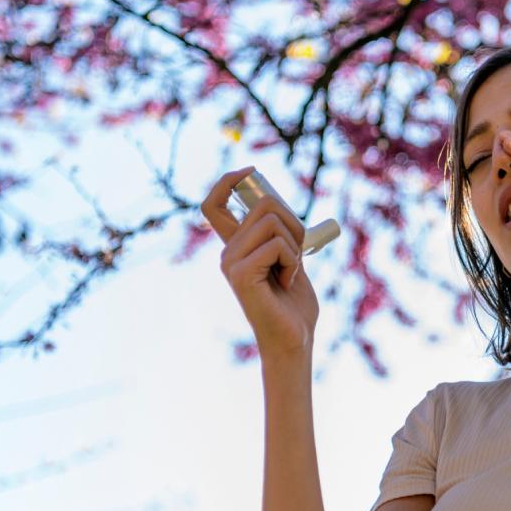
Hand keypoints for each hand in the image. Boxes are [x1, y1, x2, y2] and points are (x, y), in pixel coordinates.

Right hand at [201, 166, 317, 357]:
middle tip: (296, 256)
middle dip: (294, 224)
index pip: (214, 205)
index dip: (228, 181)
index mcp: (237, 246)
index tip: (251, 171)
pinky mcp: (240, 274)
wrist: (294, 340)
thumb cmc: (294, 304)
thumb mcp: (290, 258)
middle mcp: (228, 251)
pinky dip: (293, 262)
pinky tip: (286, 284)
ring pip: (272, 221)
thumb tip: (276, 202)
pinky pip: (277, 245)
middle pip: (264, 204)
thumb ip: (282, 233)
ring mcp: (230, 262)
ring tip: (290, 273)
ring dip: (295, 246)